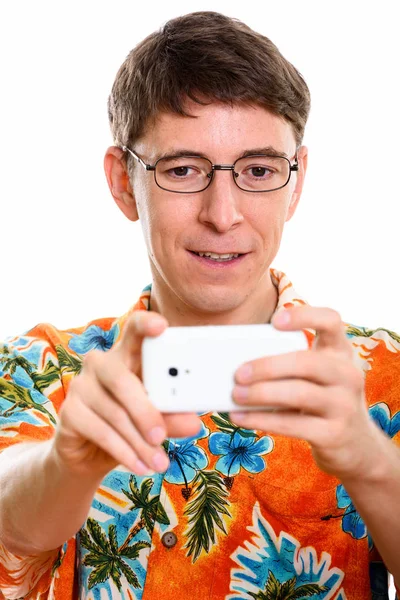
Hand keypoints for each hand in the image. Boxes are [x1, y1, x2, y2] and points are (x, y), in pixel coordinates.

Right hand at [53, 311, 201, 478]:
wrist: (91, 456)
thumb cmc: (131, 426)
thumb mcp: (157, 420)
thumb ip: (173, 417)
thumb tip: (194, 423)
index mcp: (127, 355)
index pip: (134, 330)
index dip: (145, 325)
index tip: (161, 326)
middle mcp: (100, 363)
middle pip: (122, 378)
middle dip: (145, 410)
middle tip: (161, 436)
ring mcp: (81, 385)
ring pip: (114, 412)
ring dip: (139, 442)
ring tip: (159, 463)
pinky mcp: (69, 411)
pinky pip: (100, 431)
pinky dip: (124, 452)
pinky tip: (139, 466)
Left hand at [230, 306, 382, 480]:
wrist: (356, 445)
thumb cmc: (321, 399)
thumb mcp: (317, 376)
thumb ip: (290, 363)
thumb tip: (237, 360)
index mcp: (340, 352)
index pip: (331, 321)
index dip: (304, 316)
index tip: (274, 321)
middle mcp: (347, 375)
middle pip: (306, 362)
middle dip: (268, 366)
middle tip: (238, 373)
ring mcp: (344, 405)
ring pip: (299, 393)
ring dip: (261, 393)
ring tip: (236, 394)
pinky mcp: (334, 434)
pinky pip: (292, 424)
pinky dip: (260, 419)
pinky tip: (239, 417)